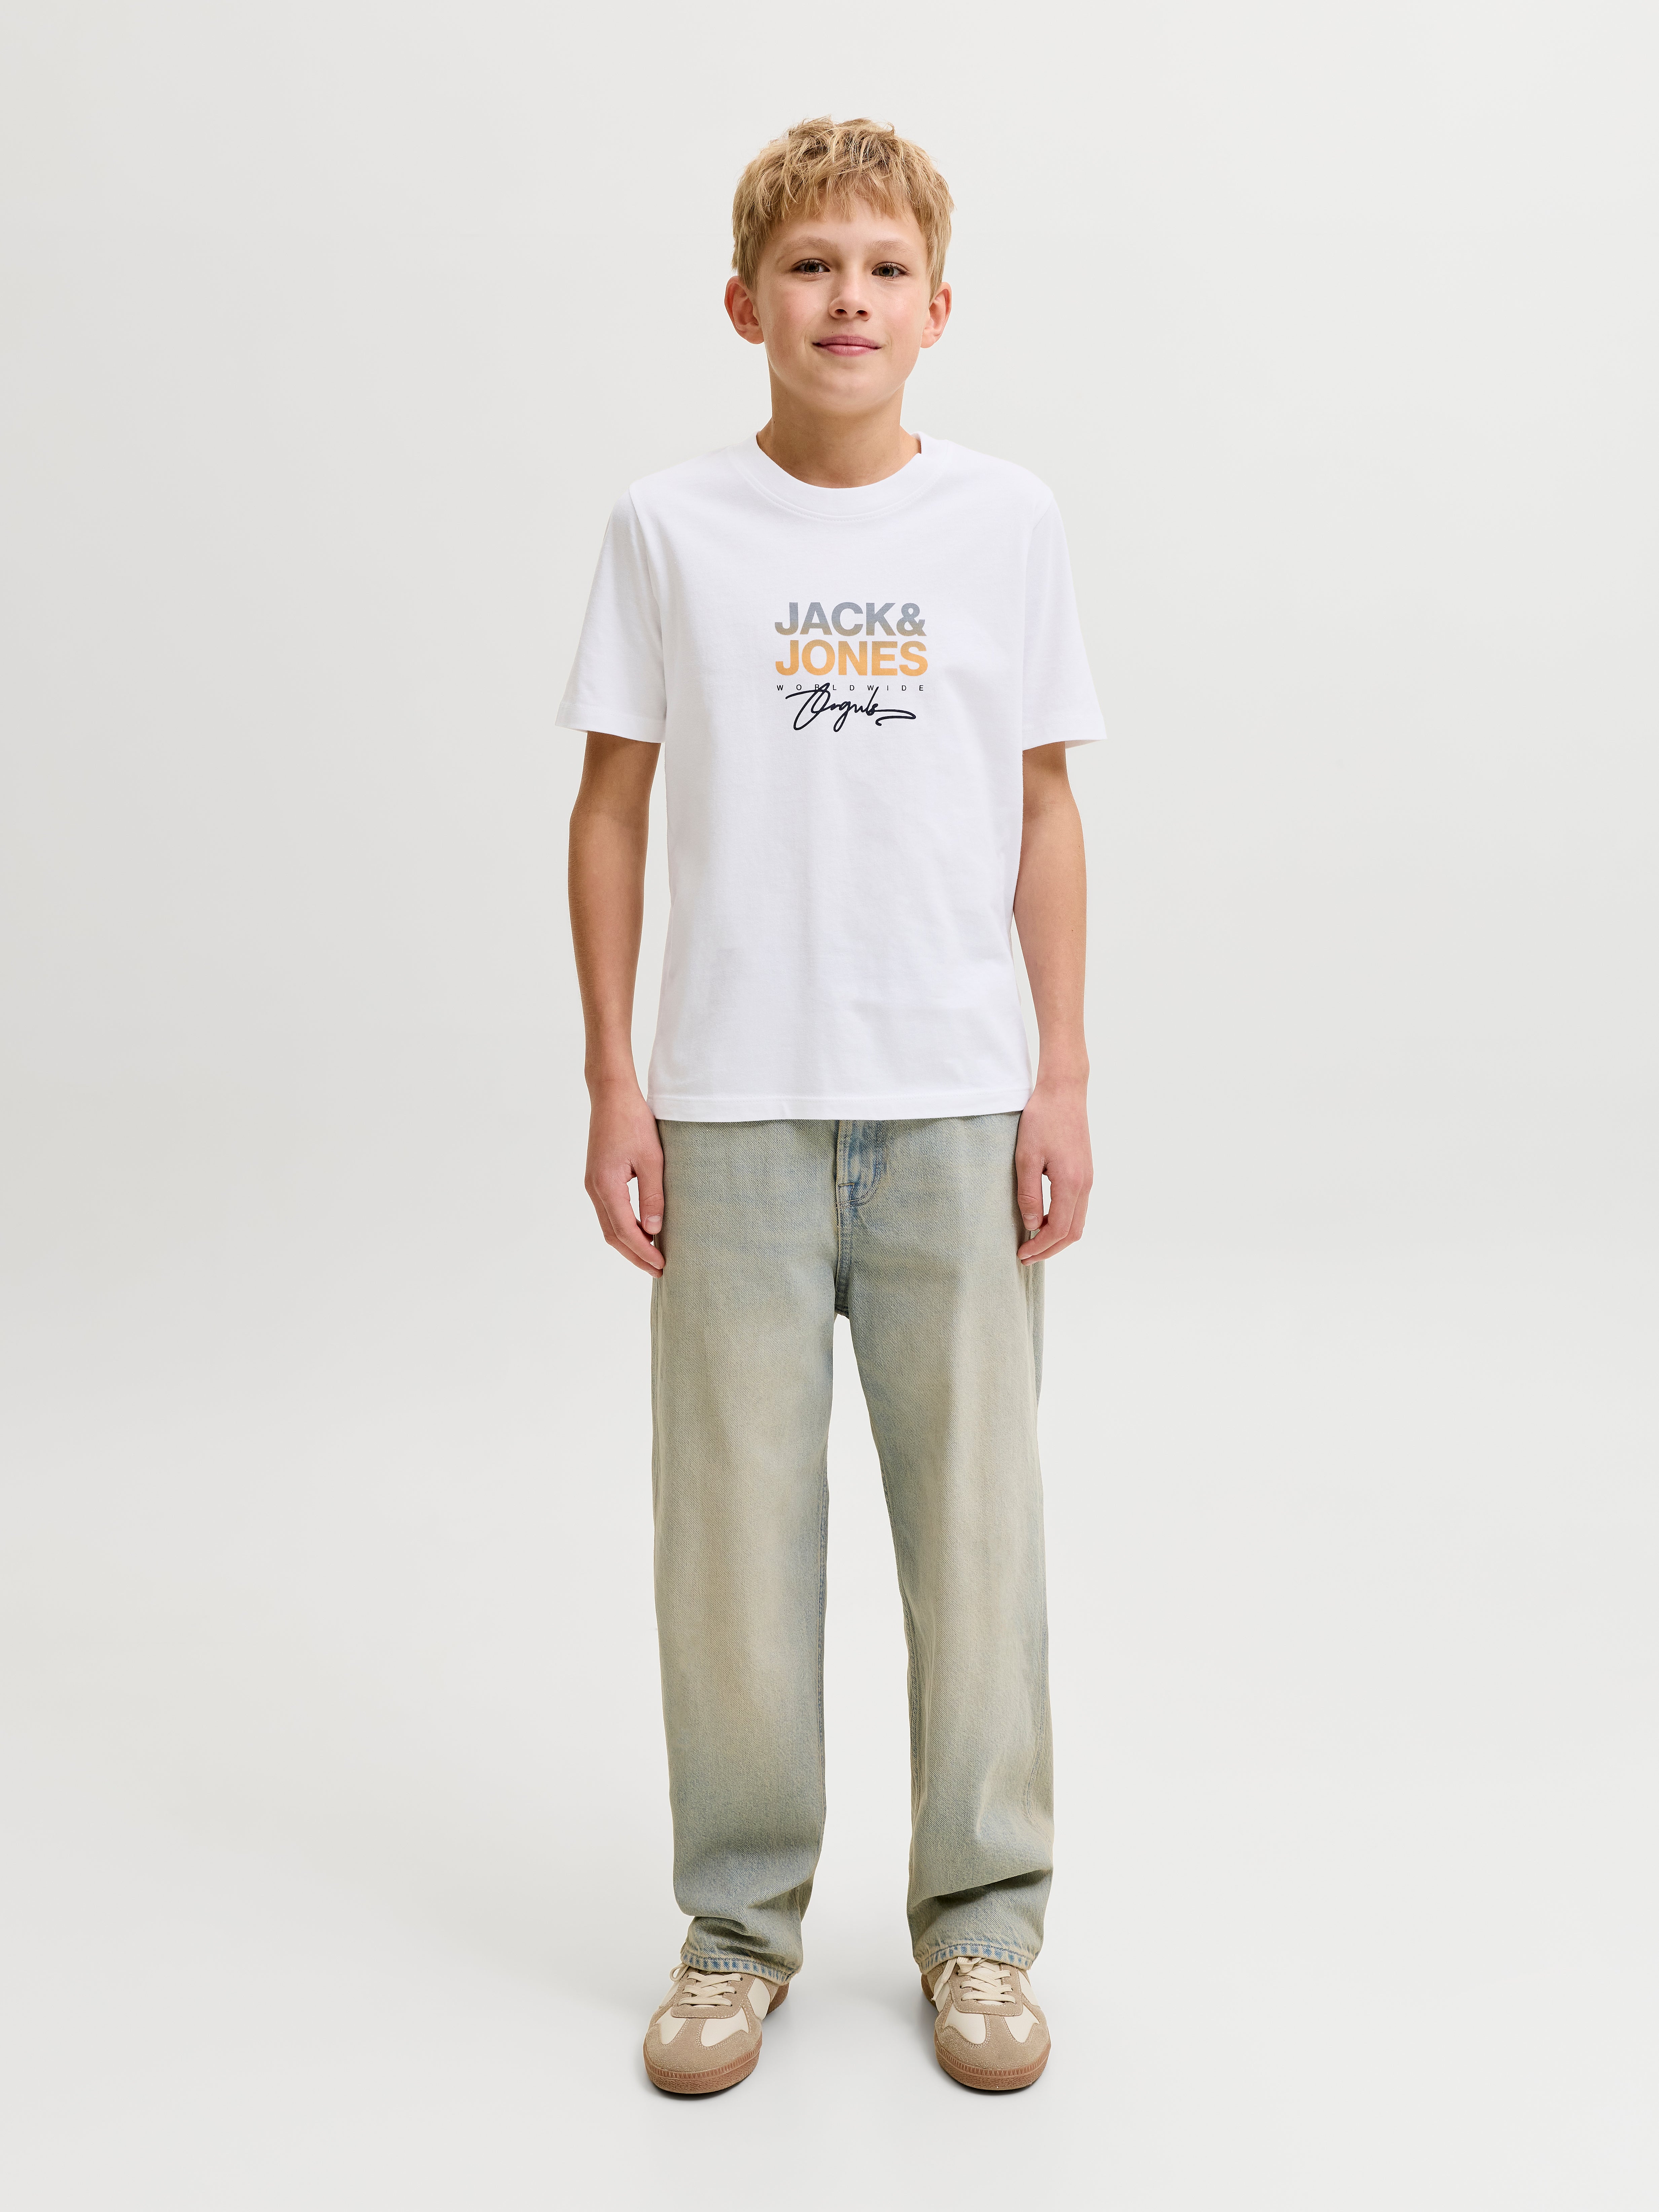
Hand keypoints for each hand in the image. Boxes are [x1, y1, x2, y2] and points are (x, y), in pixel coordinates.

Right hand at [584, 1079, 664, 1274]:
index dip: (643, 1251)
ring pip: (609, 1225)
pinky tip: (641, 1231)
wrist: (612, 1096)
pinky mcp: (597, 1178)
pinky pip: (609, 1212)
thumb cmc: (633, 1122)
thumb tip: (654, 1231)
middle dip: (635, 1255)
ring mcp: (593, 1184)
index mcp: (607, 1185)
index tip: (662, 1265)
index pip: (625, 1230)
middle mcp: (594, 1189)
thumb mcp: (652, 1159)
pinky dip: (624, 1227)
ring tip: (652, 1256)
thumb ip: (653, 1195)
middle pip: (613, 1235)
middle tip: (658, 1270)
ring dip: (629, 1243)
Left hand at [1014, 1076, 1091, 1262]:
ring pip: (1078, 1221)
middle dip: (1050, 1249)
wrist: (1064, 1092)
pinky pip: (1078, 1208)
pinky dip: (1063, 1222)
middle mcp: (1085, 1184)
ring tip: (1033, 1243)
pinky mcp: (1085, 1172)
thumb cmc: (1041, 1120)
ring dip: (1057, 1237)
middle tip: (1026, 1257)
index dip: (1040, 1247)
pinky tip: (1045, 1221)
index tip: (1021, 1254)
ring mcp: (1088, 1179)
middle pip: (1073, 1232)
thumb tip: (1032, 1225)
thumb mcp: (1025, 1157)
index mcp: (1071, 1183)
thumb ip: (1029, 1194)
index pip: (1059, 1229)